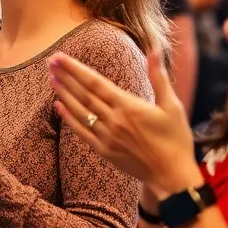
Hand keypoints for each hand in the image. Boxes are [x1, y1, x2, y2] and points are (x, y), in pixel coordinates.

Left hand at [48, 49, 200, 196]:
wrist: (172, 177)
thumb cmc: (176, 140)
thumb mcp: (172, 106)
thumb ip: (159, 78)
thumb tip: (155, 50)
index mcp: (128, 106)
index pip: (96, 82)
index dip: (76, 69)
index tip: (61, 57)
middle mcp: (114, 120)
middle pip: (83, 94)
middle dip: (65, 76)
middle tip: (50, 61)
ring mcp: (107, 137)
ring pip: (80, 111)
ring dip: (64, 94)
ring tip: (51, 79)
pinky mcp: (104, 151)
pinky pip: (82, 132)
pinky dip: (69, 118)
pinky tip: (59, 106)